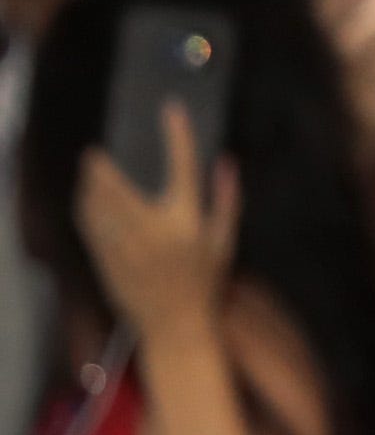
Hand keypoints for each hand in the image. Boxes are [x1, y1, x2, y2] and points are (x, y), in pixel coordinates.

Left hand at [77, 102, 239, 339]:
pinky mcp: (106, 259)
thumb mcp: (224, 242)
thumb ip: (227, 200)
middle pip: (119, 186)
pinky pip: (90, 225)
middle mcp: (152, 229)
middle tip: (93, 154)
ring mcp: (124, 245)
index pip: (182, 166)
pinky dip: (85, 209)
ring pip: (97, 205)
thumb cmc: (205, 284)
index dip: (177, 135)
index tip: (170, 109)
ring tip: (87, 174)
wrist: (175, 325)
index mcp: (186, 220)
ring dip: (89, 186)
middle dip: (102, 168)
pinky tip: (84, 201)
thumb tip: (228, 162)